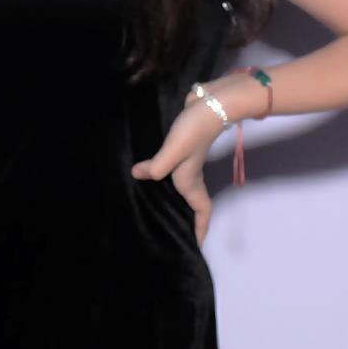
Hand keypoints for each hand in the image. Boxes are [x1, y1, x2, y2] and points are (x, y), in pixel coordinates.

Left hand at [130, 99, 227, 242]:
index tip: (196, 245)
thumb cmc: (194, 130)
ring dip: (174, 198)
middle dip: (185, 219)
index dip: (200, 229)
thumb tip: (137, 174)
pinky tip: (149, 173)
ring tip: (156, 207)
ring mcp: (187, 161)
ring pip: (182, 186)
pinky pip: (173, 169)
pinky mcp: (182, 147)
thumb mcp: (174, 150)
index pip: (201, 211)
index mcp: (190, 181)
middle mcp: (190, 174)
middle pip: (191, 203)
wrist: (211, 103)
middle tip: (170, 231)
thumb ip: (156, 165)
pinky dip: (165, 177)